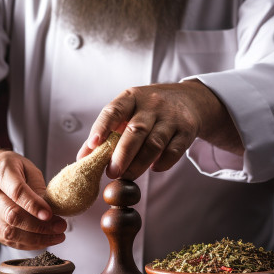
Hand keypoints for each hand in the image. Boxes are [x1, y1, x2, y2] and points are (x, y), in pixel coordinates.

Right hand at [0, 150, 66, 249]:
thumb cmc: (11, 170)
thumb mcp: (28, 168)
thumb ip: (38, 188)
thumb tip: (52, 210)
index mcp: (0, 173)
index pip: (16, 192)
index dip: (34, 205)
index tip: (50, 214)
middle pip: (12, 216)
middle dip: (39, 226)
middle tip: (60, 227)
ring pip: (9, 233)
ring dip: (36, 239)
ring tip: (56, 237)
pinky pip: (8, 241)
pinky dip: (28, 244)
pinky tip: (43, 241)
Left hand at [77, 81, 242, 179]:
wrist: (190, 100)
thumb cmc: (148, 111)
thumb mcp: (127, 113)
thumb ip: (105, 134)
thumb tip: (82, 158)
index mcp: (131, 98)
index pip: (114, 110)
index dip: (102, 127)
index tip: (92, 145)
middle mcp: (152, 104)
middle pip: (135, 131)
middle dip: (122, 155)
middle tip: (111, 173)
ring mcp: (171, 117)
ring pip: (154, 144)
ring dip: (139, 164)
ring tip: (127, 176)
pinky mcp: (187, 130)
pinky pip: (174, 151)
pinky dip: (162, 163)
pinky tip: (153, 168)